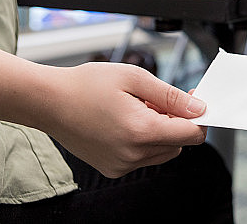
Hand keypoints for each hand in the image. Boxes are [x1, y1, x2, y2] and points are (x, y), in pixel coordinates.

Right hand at [44, 62, 207, 177]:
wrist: (48, 101)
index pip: (191, 134)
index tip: (193, 100)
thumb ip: (171, 96)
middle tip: (156, 99)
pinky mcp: (112, 169)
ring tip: (137, 109)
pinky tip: (125, 122)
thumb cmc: (87, 85)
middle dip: (177, 122)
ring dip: (160, 132)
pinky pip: (143, 158)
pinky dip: (143, 142)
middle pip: (179, 144)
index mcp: (141, 132)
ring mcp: (121, 165)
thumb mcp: (135, 78)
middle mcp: (132, 155)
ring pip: (163, 152)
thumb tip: (199, 108)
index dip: (198, 116)